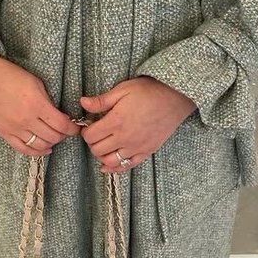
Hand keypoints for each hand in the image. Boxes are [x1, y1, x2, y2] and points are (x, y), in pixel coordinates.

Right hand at [0, 56, 80, 155]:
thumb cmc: (12, 76)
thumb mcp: (36, 83)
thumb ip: (48, 102)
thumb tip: (60, 116)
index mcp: (37, 104)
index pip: (61, 124)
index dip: (72, 129)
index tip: (75, 128)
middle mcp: (26, 120)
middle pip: (53, 137)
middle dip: (63, 135)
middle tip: (65, 130)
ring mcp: (14, 128)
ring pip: (40, 145)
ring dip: (51, 143)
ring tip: (54, 137)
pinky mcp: (5, 133)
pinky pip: (23, 149)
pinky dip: (36, 152)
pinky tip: (44, 148)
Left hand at [79, 77, 197, 172]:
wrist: (175, 98)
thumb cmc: (149, 91)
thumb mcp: (122, 90)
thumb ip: (101, 101)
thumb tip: (82, 103)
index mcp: (116, 121)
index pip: (90, 136)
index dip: (86, 131)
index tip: (90, 126)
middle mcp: (125, 138)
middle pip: (97, 150)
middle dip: (92, 143)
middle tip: (97, 134)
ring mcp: (136, 147)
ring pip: (110, 161)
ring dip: (102, 155)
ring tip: (104, 145)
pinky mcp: (146, 151)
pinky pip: (127, 166)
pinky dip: (116, 167)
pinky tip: (109, 164)